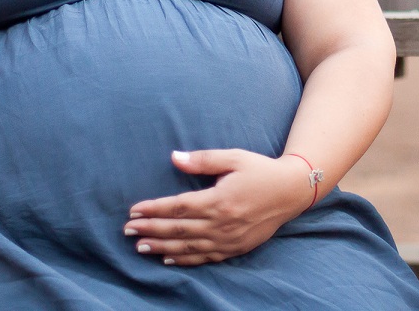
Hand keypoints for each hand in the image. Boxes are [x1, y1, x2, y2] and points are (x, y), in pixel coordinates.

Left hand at [124, 149, 314, 266]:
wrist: (291, 191)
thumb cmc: (260, 170)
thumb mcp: (233, 158)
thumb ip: (202, 160)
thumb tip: (174, 158)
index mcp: (219, 200)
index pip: (178, 207)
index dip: (154, 209)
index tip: (134, 211)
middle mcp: (222, 223)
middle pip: (179, 229)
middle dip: (150, 230)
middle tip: (127, 231)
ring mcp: (229, 239)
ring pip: (188, 247)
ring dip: (162, 247)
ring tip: (140, 247)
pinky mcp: (235, 248)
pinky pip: (205, 257)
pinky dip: (185, 260)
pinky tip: (168, 259)